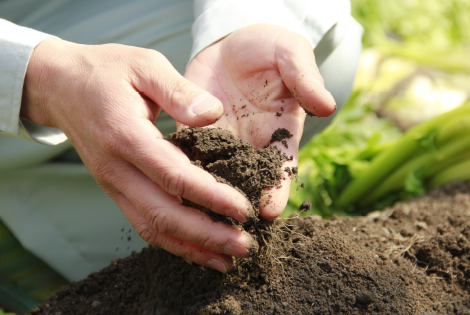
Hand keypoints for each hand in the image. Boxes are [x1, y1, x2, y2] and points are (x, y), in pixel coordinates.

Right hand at [21, 38, 257, 272]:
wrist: (60, 85)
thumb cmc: (106, 71)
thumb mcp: (144, 65)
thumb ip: (179, 90)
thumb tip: (214, 113)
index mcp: (126, 135)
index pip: (174, 176)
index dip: (211, 197)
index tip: (244, 210)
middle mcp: (116, 168)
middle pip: (164, 214)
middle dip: (207, 235)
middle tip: (244, 247)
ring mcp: (112, 183)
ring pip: (152, 227)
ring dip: (191, 247)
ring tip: (226, 260)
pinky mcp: (115, 189)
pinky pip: (143, 223)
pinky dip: (172, 241)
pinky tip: (197, 248)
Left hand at [184, 24, 335, 219]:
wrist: (232, 44)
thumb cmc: (268, 48)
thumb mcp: (290, 53)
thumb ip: (305, 77)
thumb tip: (327, 104)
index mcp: (280, 131)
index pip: (281, 166)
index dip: (278, 188)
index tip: (270, 210)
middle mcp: (251, 145)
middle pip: (247, 182)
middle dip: (240, 206)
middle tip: (231, 234)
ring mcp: (221, 142)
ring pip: (215, 177)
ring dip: (208, 199)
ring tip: (198, 224)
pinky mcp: (195, 134)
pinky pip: (187, 157)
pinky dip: (180, 173)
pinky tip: (170, 190)